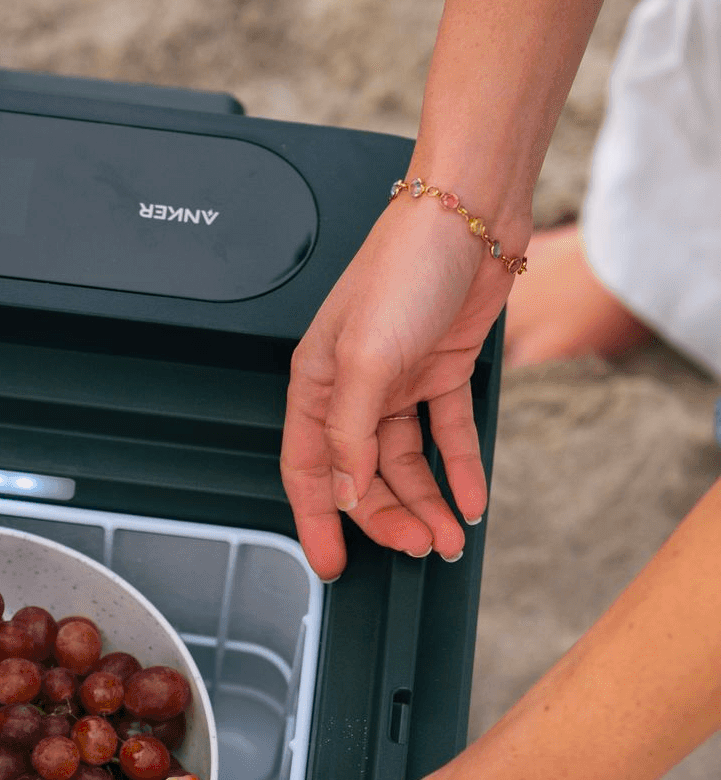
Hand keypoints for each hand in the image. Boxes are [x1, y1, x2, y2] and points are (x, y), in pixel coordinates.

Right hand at [282, 198, 520, 579]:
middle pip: (363, 476)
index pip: (308, 471)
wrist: (470, 215)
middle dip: (389, 519)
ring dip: (428, 503)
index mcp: (317, 383)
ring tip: (448, 535)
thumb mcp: (366, 359)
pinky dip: (460, 470)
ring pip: (407, 464)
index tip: (332, 564)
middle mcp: (354, 388)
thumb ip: (349, 432)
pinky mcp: (442, 372)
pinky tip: (471, 498)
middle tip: (416, 548)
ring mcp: (399, 382)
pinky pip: (448, 436)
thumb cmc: (405, 265)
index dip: (318, 521)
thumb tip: (342, 489)